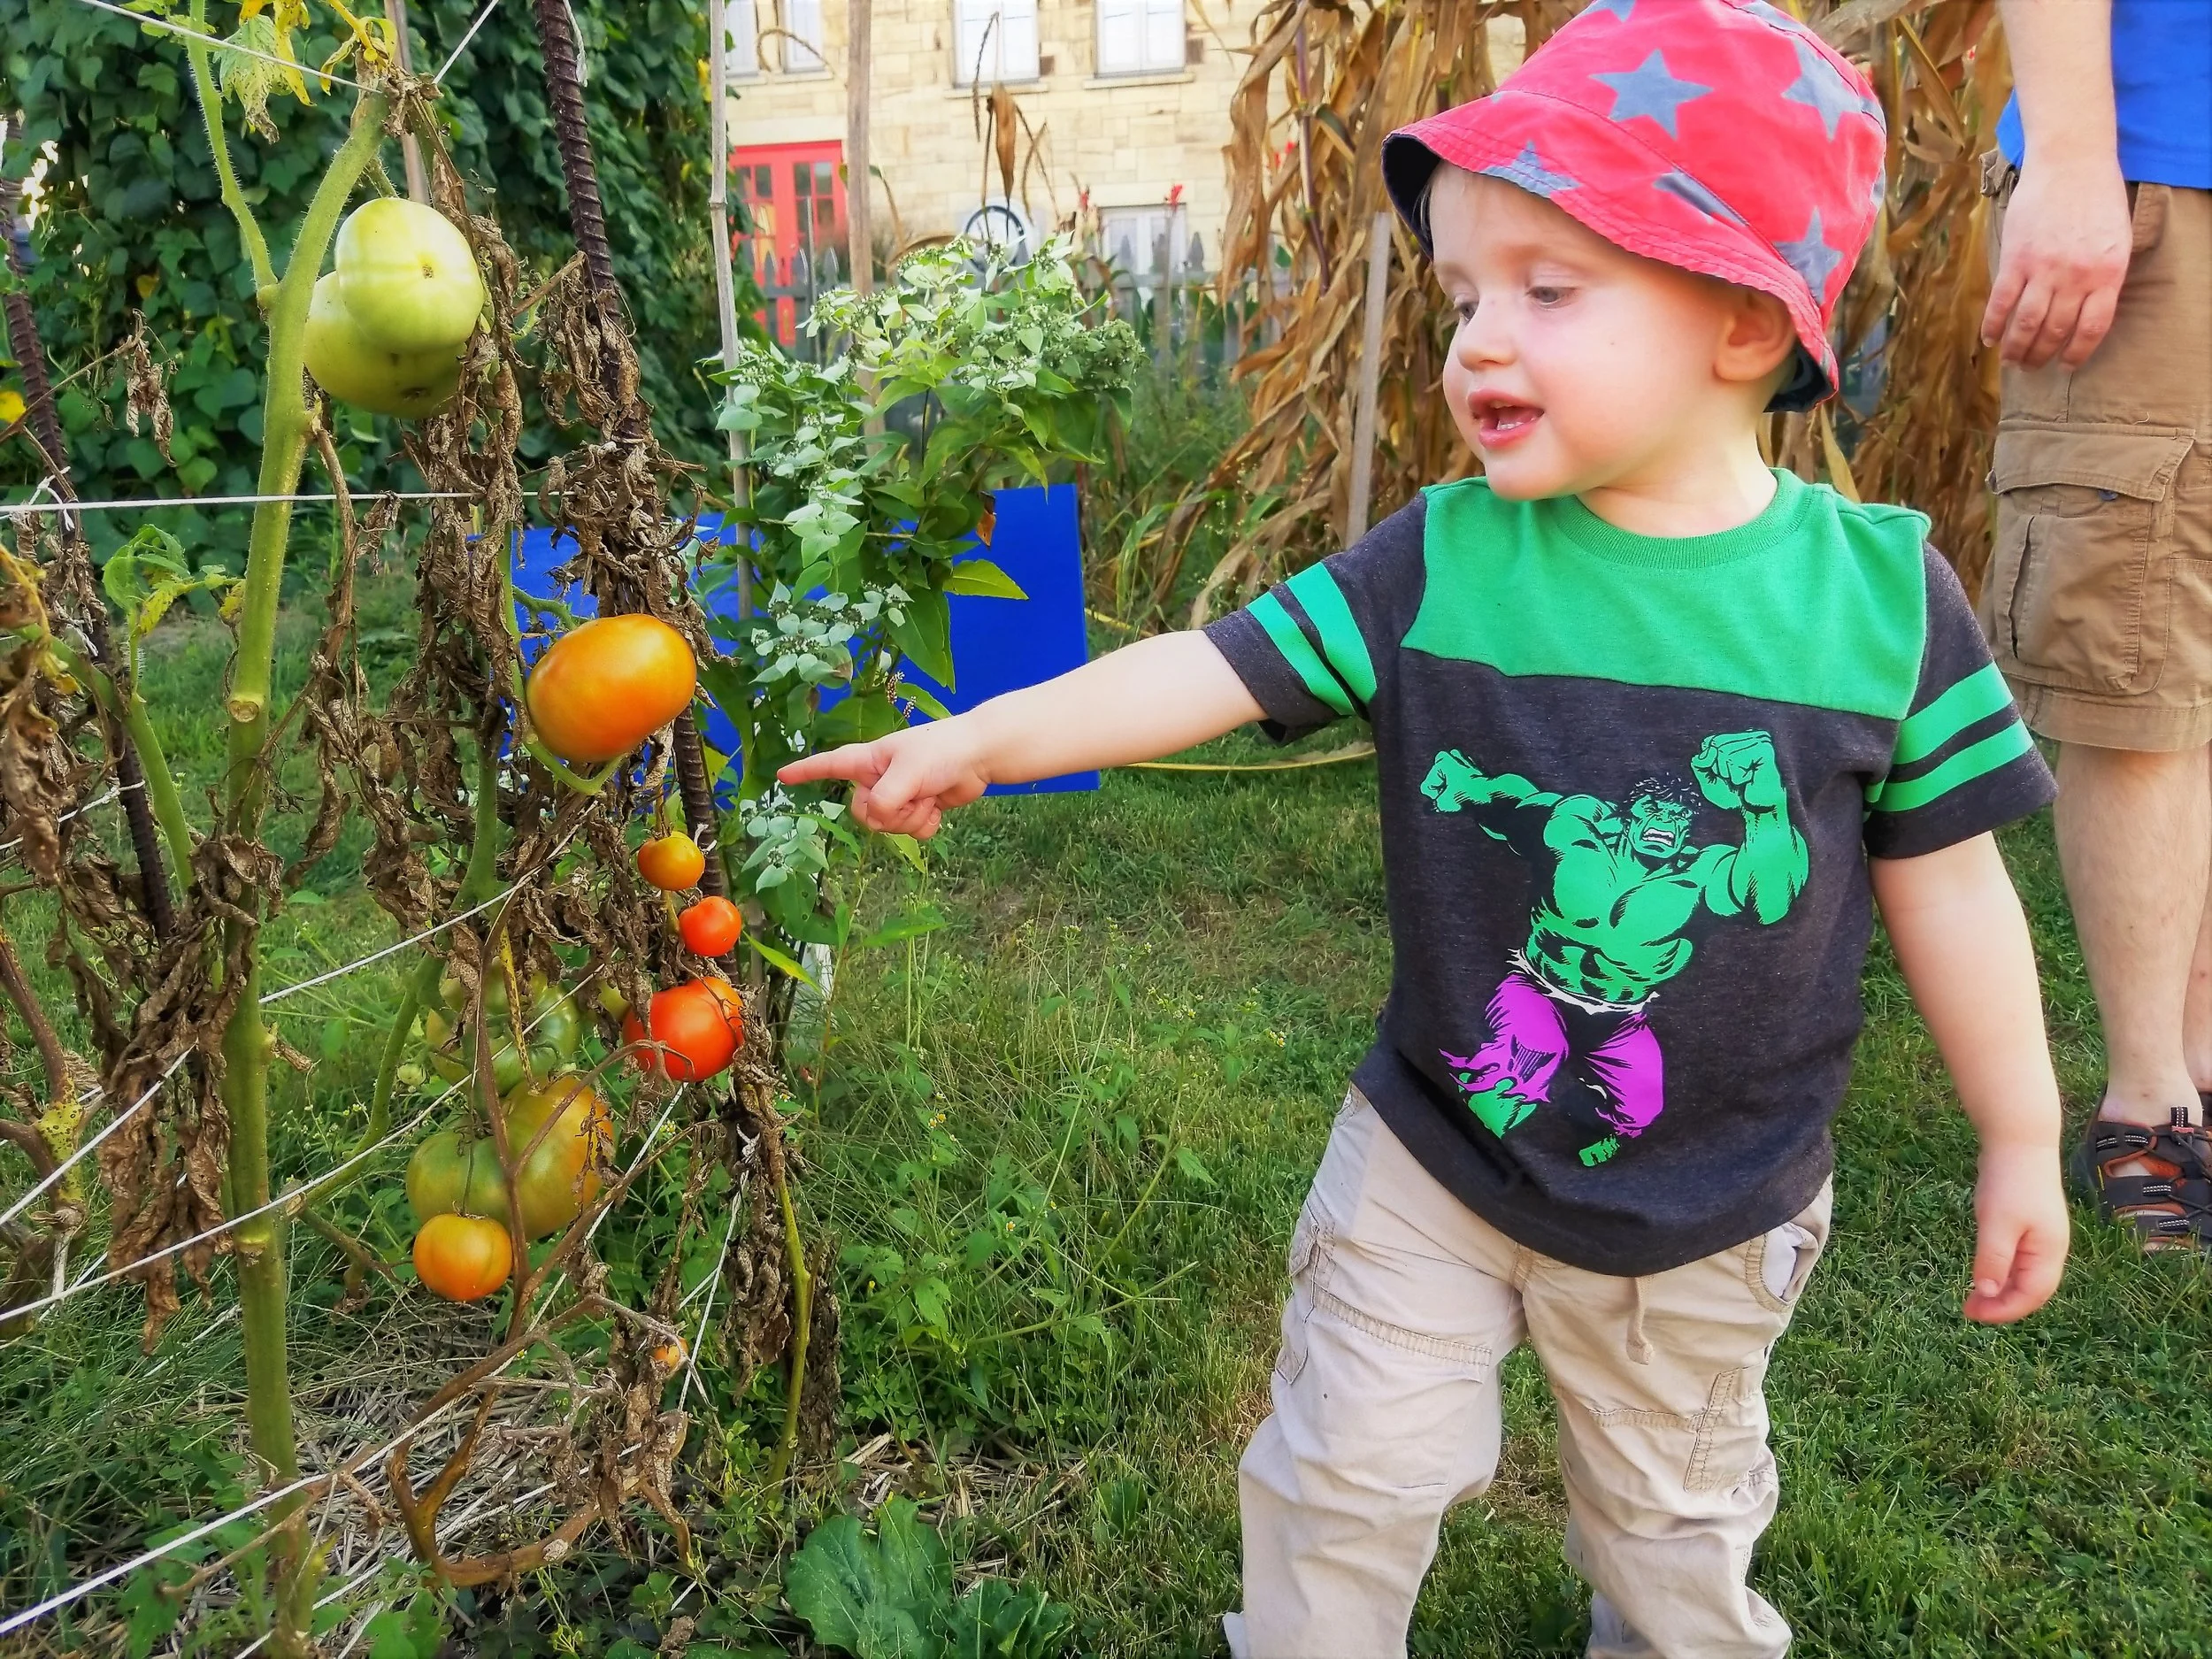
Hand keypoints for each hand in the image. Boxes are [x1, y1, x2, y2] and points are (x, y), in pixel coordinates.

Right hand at [776, 718, 990, 838]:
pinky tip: (938, 808)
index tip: (782, 776)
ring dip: (911, 818)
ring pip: (888, 826)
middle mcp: (879, 779)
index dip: (805, 771)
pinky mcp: (919, 809)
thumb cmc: (941, 751)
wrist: (979, 756)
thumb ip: (885, 798)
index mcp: (868, 760)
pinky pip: (911, 833)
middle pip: (863, 813)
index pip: (829, 765)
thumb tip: (876, 820)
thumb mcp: (907, 772)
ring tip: (929, 796)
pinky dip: (925, 825)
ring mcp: (899, 796)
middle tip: (911, 796)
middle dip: (888, 813)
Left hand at [1692, 731, 1782, 811]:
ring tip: (1746, 780)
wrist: (1759, 813)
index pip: (1709, 742)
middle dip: (1721, 769)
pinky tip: (1751, 779)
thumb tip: (1709, 749)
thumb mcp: (1709, 782)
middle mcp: (1749, 735)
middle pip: (1715, 745)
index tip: (1727, 776)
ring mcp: (1759, 740)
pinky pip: (1735, 760)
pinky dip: (1739, 776)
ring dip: (1731, 774)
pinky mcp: (1764, 749)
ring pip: (1724, 752)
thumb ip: (1700, 764)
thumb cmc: (1738, 796)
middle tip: (1738, 780)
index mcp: (1737, 739)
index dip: (1711, 764)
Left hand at [1963, 1141, 2069, 1323]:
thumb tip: (1987, 1294)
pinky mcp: (2028, 1223)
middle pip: (2031, 1289)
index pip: (2032, 1295)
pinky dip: (2001, 1270)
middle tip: (1969, 1311)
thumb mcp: (1997, 1224)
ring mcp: (2041, 1236)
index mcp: (2049, 1252)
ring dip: (2000, 1289)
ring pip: (2023, 1274)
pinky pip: (2017, 1258)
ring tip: (1973, 1298)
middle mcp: (2050, 1248)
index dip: (2005, 1310)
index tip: (1975, 1316)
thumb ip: (1993, 1259)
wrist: (2018, 1141)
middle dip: (2002, 1304)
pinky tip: (1984, 1272)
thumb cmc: (2010, 1183)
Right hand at [1980, 157, 2131, 369]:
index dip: (2077, 352)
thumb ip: (2103, 277)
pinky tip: (1989, 338)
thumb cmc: (2098, 197)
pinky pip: (2002, 302)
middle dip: (2042, 354)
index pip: (2092, 328)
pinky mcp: (2016, 259)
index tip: (2066, 365)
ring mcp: (2044, 270)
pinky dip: (1994, 324)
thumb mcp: (2116, 240)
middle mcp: (2076, 278)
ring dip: (2016, 347)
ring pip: (2027, 323)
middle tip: (2032, 366)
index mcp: (2107, 274)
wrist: (2072, 162)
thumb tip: (2084, 312)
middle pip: (2056, 330)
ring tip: (2011, 360)